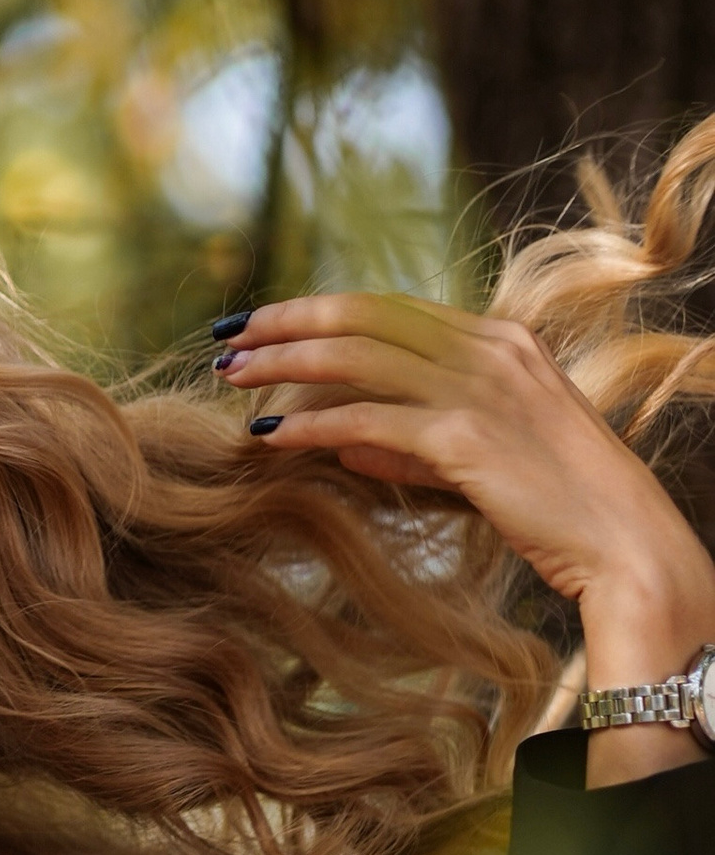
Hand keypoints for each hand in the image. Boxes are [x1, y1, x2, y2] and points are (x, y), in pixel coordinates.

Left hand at [219, 292, 714, 777]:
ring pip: (357, 359)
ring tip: (230, 376)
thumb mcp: (485, 459)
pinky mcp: (467, 440)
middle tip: (226, 338)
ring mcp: (480, 390)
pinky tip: (268, 438)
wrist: (627, 547)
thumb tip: (346, 440)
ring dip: (283, 364)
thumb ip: (416, 443)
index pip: (388, 307)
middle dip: (286, 323)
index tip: (262, 321)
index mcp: (500, 340)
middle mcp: (490, 350)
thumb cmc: (561, 508)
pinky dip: (310, 425)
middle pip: (363, 317)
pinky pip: (367, 421)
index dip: (317, 310)